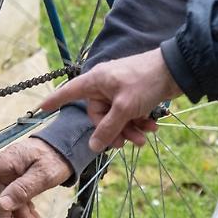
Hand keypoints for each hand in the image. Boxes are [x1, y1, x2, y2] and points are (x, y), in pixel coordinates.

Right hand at [0, 138, 73, 217]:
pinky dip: (24, 212)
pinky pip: (16, 201)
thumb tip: (2, 204)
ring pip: (5, 202)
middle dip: (1, 215)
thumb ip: (23, 189)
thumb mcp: (43, 174)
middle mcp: (4, 169)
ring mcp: (10, 177)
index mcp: (6, 161)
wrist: (68, 150)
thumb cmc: (54, 157)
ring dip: (17, 216)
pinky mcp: (18, 184)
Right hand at [40, 48, 181, 152]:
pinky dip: (139, 122)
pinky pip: (130, 114)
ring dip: (129, 130)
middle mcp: (105, 85)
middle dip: (114, 130)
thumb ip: (108, 129)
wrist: (177, 70)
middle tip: (127, 142)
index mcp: (96, 81)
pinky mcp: (135, 95)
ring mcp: (120, 90)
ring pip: (117, 117)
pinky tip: (152, 127)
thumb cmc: (145, 81)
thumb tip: (93, 147)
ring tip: (144, 138)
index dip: (55, 100)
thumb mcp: (125, 108)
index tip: (41, 109)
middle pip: (99, 115)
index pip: (69, 92)